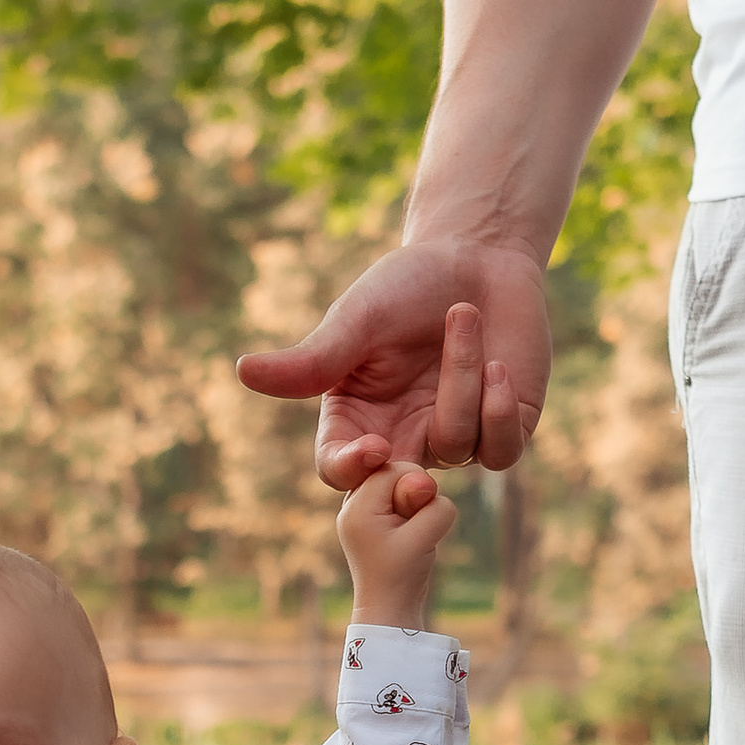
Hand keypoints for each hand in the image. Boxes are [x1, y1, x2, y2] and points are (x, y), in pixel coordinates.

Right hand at [240, 244, 548, 490]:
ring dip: (462, 381)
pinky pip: (499, 449)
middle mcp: (402, 437)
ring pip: (456, 449)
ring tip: (463, 313)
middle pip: (396, 489)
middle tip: (419, 481)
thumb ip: (311, 358)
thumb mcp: (356, 319)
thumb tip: (243, 371)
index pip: (340, 467)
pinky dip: (499, 409)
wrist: (477, 256)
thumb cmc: (407, 284)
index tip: (373, 448)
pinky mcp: (502, 430)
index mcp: (356, 416)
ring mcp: (453, 438)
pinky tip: (498, 362)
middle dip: (408, 488)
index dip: (352, 470)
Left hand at [337, 458, 458, 625]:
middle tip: (413, 527)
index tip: (415, 516)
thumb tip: (429, 486)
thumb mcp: (425, 537)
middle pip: (393, 473)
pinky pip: (396, 499)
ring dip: (412, 505)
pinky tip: (407, 534)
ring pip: (397, 486)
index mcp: (357, 507)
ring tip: (409, 534)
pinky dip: (409, 512)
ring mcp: (360, 513)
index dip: (415, 486)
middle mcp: (352, 506)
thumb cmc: (402, 577)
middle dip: (413, 493)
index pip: (393, 469)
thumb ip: (435, 506)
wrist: (387, 610)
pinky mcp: (371, 521)